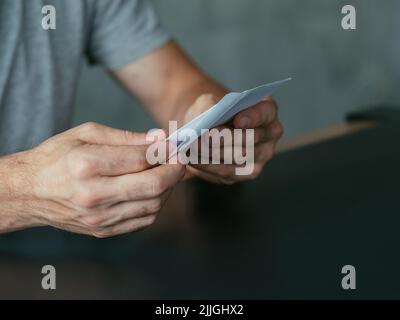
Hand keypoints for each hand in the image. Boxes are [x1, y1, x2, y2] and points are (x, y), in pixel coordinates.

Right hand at [0, 123, 184, 236]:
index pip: (142, 159)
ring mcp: (99, 217)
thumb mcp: (86, 134)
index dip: (165, 150)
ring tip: (165, 173)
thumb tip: (160, 138)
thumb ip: (126, 137)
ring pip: (153, 205)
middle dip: (175, 171)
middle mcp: (94, 194)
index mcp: (88, 165)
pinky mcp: (103, 230)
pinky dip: (155, 204)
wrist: (30, 191)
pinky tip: (151, 190)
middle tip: (179, 160)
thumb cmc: (56, 157)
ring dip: (168, 188)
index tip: (174, 145)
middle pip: (153, 186)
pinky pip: (143, 220)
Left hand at [183, 94, 282, 183]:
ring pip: (238, 157)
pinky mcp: (247, 173)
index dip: (253, 117)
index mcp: (266, 111)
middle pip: (250, 139)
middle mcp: (269, 134)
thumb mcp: (209, 103)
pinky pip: (228, 172)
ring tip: (192, 148)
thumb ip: (210, 108)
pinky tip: (193, 159)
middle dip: (225, 138)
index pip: (266, 112)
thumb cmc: (212, 112)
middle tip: (204, 137)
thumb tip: (208, 121)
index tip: (237, 120)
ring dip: (212, 153)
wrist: (207, 130)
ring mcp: (261, 156)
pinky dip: (208, 165)